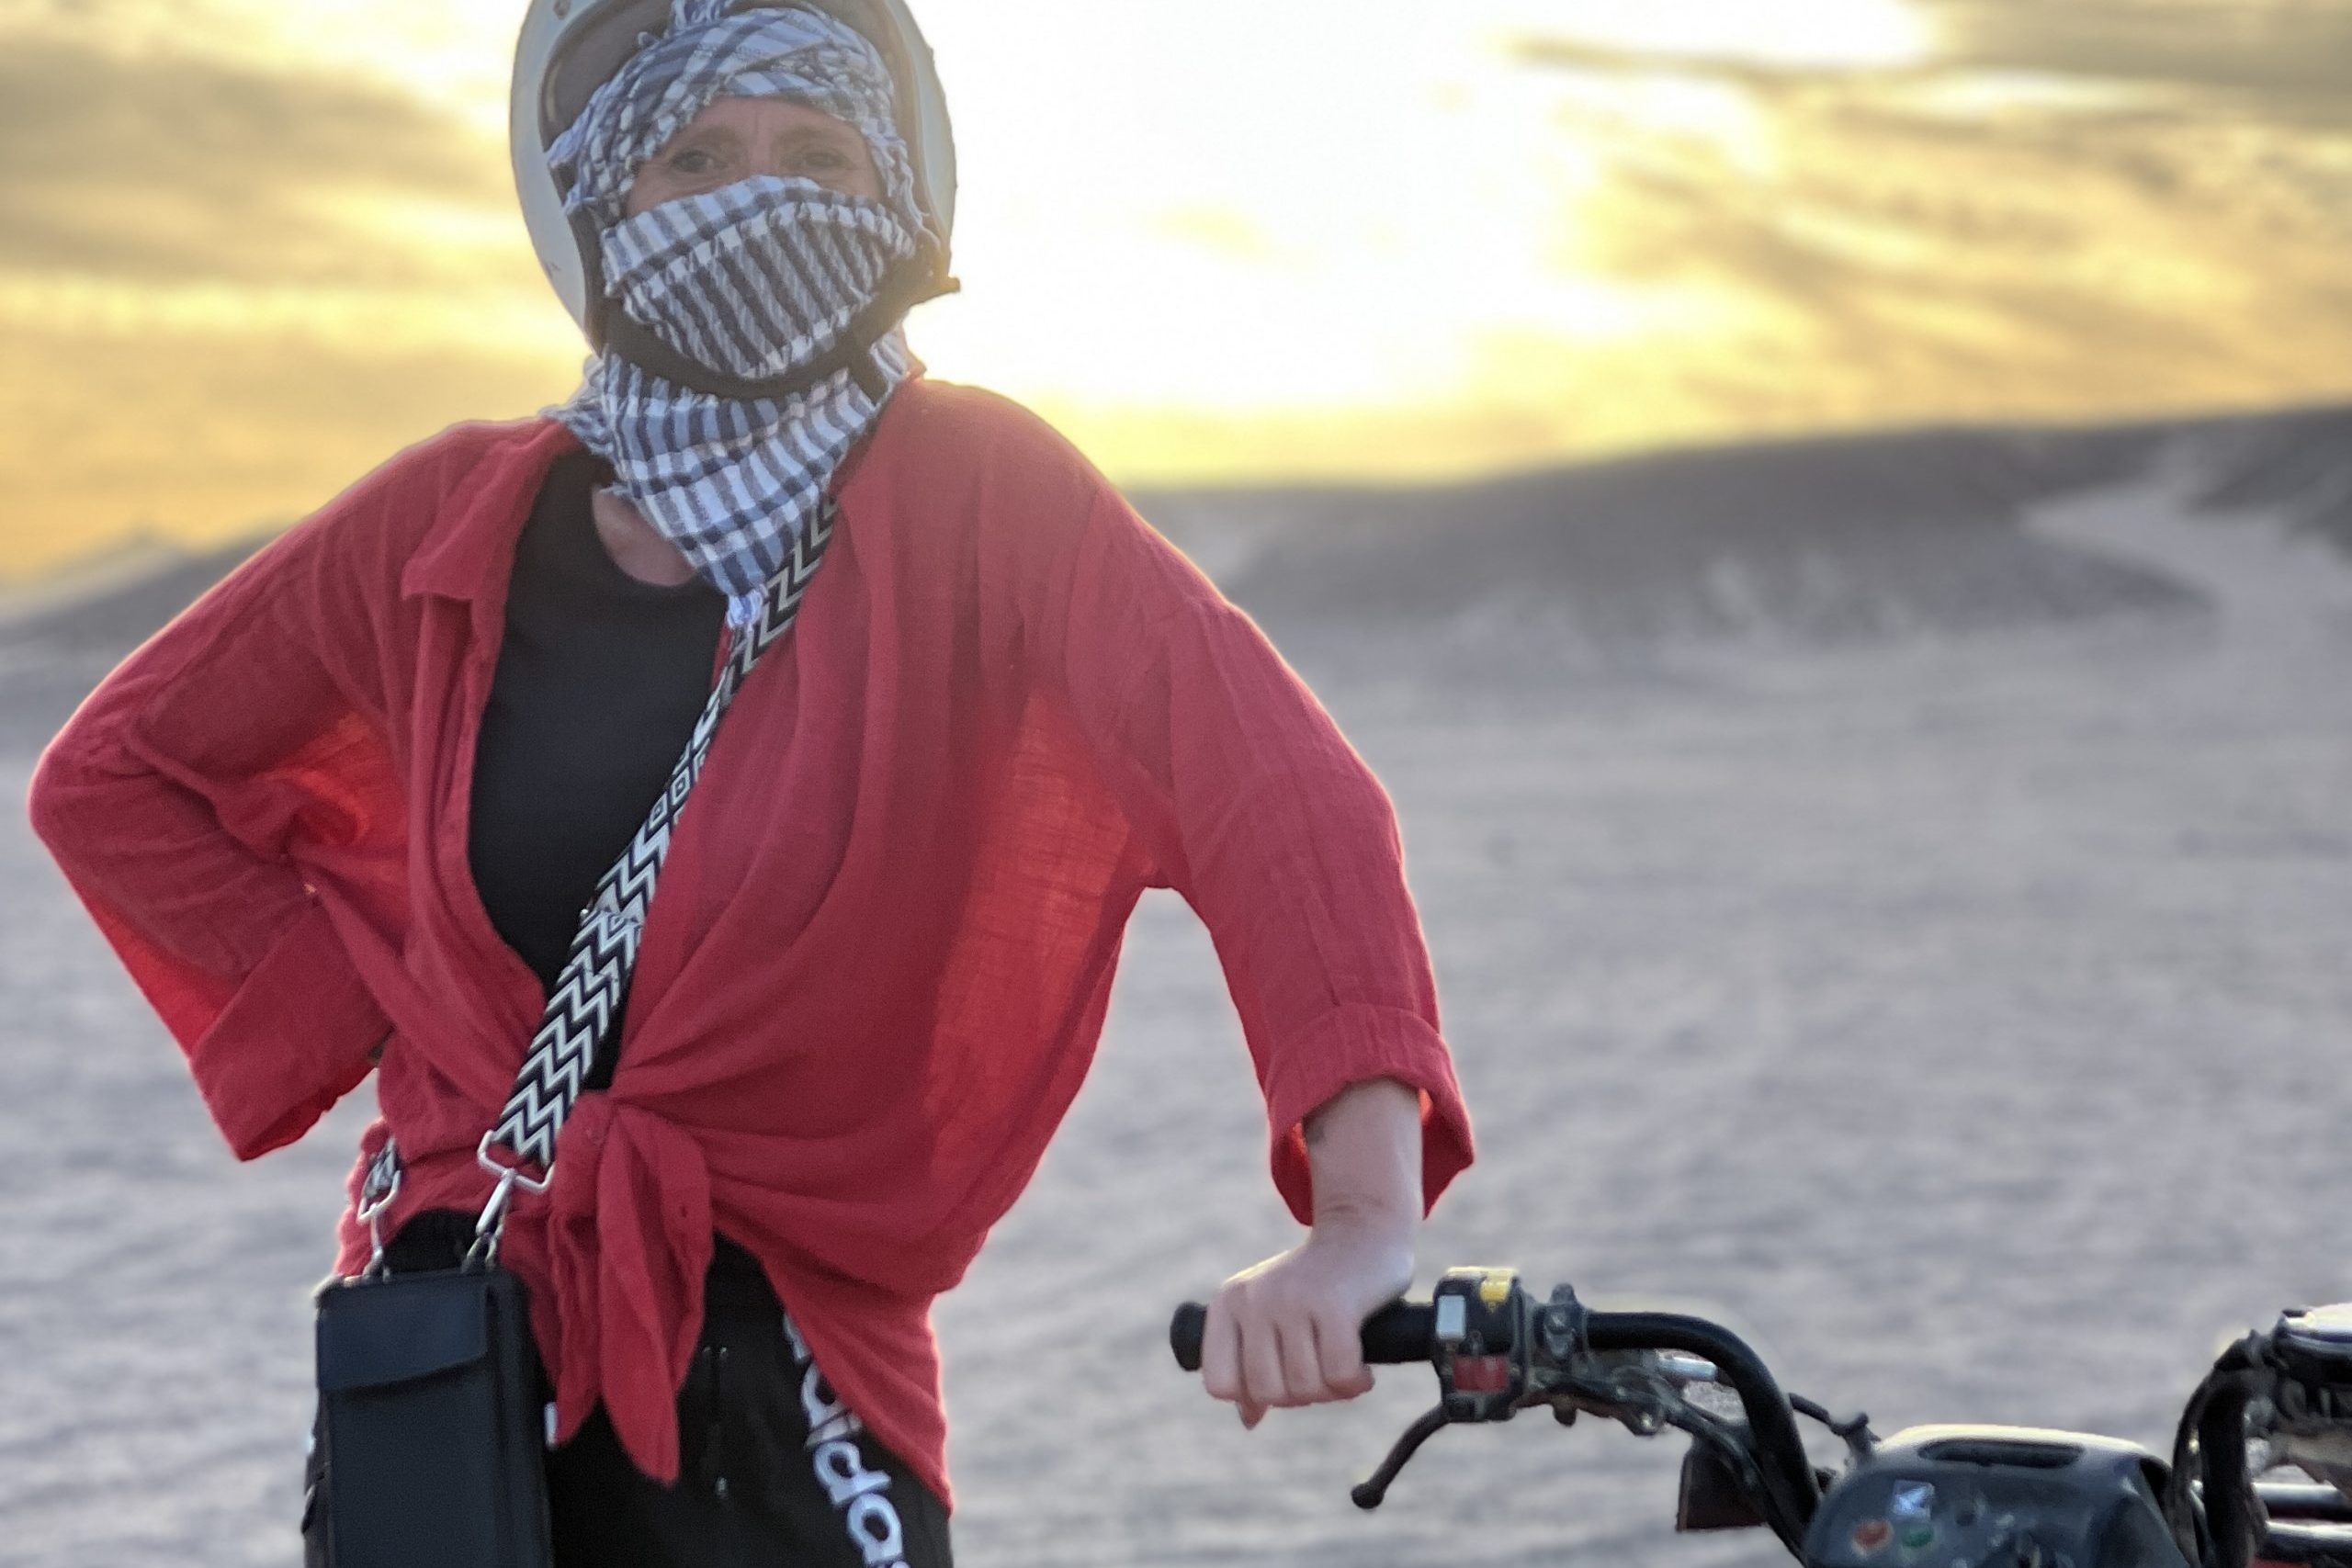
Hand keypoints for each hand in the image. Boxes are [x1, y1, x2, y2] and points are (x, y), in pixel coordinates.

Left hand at [1199, 1217, 1415, 1428]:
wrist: (1363, 1231)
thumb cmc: (1317, 1283)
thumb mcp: (1271, 1315)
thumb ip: (1253, 1364)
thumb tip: (1248, 1419)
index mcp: (1228, 1304)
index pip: (1220, 1384)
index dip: (1255, 1395)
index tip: (1285, 1377)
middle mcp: (1254, 1299)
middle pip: (1267, 1392)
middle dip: (1301, 1395)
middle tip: (1323, 1372)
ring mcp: (1292, 1300)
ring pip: (1305, 1388)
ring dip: (1333, 1391)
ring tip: (1345, 1366)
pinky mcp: (1334, 1305)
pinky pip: (1340, 1375)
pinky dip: (1356, 1382)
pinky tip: (1363, 1368)